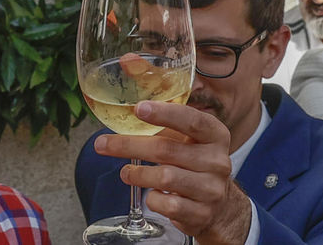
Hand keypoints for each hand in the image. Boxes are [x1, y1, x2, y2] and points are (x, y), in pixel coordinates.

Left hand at [93, 101, 247, 243]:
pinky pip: (167, 205)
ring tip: (125, 172)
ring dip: (137, 174)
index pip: (192, 120)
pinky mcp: (201, 214)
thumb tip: (126, 114)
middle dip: (129, 145)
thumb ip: (167, 126)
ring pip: (165, 178)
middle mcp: (217, 161)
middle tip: (102, 144)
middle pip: (166, 150)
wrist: (220, 206)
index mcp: (215, 136)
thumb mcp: (190, 141)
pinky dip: (152, 199)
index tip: (138, 109)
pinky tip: (150, 194)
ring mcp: (211, 190)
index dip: (165, 113)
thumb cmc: (196, 164)